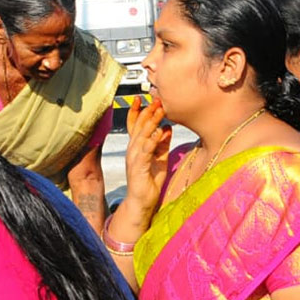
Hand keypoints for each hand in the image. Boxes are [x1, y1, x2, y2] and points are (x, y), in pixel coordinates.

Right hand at [124, 97, 171, 216]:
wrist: (142, 200)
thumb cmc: (150, 180)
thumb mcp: (159, 158)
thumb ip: (162, 144)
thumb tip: (167, 128)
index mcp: (136, 147)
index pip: (134, 126)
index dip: (137, 112)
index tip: (141, 99)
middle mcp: (133, 150)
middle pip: (139, 127)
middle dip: (147, 113)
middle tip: (156, 100)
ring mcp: (134, 158)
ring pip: (142, 136)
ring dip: (151, 123)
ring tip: (159, 111)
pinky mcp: (139, 167)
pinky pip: (146, 151)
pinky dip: (152, 141)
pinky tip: (158, 133)